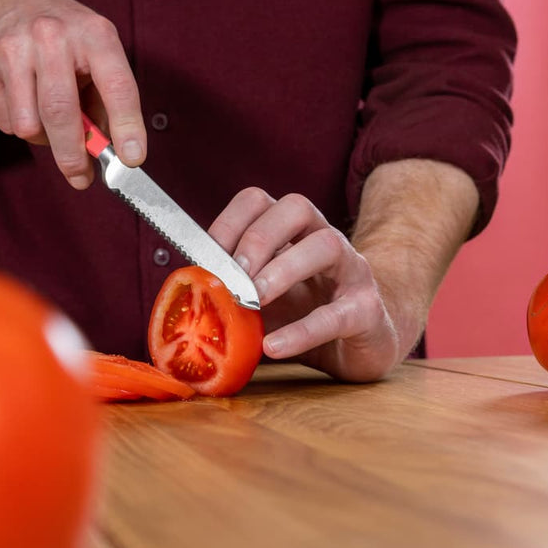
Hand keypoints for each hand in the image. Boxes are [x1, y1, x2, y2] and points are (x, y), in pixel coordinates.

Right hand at [0, 0, 145, 188]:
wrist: (13, 9)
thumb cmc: (68, 46)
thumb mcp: (98, 61)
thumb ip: (106, 107)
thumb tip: (112, 155)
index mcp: (94, 34)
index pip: (116, 85)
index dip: (127, 125)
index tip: (131, 159)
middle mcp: (51, 35)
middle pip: (60, 112)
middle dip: (73, 156)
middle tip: (81, 178)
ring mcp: (12, 47)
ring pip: (28, 125)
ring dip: (44, 139)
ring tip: (51, 121)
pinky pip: (7, 123)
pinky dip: (21, 127)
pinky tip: (26, 103)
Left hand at [208, 188, 401, 381]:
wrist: (359, 345)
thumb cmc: (302, 313)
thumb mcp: (259, 298)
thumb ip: (227, 292)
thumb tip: (181, 299)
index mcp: (291, 230)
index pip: (258, 201)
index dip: (228, 222)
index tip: (207, 257)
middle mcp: (322, 238)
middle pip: (296, 207)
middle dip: (258, 238)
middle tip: (234, 277)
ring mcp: (351, 270)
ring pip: (327, 245)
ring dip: (284, 270)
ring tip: (254, 301)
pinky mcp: (367, 310)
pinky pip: (339, 313)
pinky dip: (303, 330)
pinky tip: (274, 346)